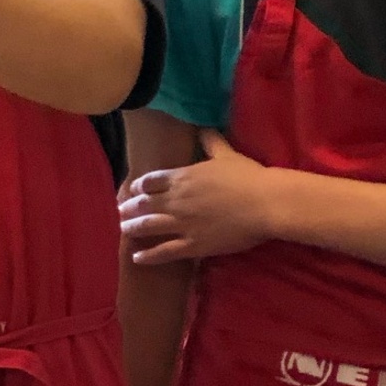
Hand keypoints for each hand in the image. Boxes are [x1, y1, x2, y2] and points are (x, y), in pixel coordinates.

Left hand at [119, 130, 278, 263]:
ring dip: (132, 228)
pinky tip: (136, 258)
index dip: (139, 186)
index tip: (132, 190)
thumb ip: (212, 142)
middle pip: (144, 204)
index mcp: (182, 177)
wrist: (265, 203)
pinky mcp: (192, 244)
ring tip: (122, 230)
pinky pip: (164, 252)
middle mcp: (176, 200)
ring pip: (148, 226)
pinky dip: (148, 256)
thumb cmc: (248, 177)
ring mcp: (182, 223)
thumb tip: (204, 127)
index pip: (151, 181)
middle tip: (120, 212)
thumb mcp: (227, 154)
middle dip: (129, 208)